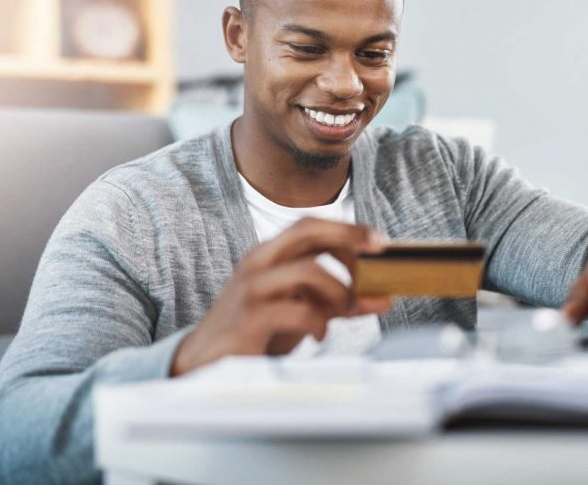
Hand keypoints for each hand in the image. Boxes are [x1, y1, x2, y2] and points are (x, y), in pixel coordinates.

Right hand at [170, 217, 392, 375]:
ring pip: (308, 270)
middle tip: (377, 255)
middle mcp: (259, 263)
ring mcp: (252, 288)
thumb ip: (339, 303)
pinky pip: (298, 311)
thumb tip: (382, 299)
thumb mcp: (301, 310)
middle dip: (348, 238)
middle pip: (307, 231)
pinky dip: (319, 323)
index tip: (379, 241)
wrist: (205, 362)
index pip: (310, 225)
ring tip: (345, 311)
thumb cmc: (257, 332)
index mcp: (269, 255)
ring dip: (339, 291)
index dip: (346, 228)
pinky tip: (319, 335)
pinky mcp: (250, 318)